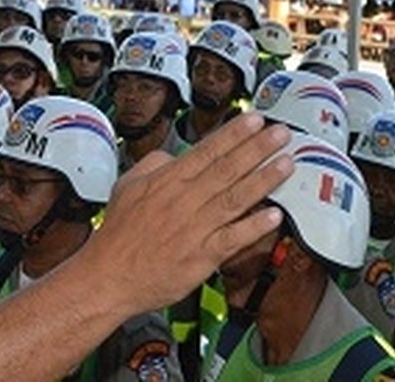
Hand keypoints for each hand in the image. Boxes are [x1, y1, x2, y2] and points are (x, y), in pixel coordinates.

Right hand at [80, 113, 290, 315]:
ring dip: (263, 179)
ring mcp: (196, 228)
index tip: (255, 120)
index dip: (234, 134)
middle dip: (257, 148)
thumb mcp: (127, 186)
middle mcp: (185, 200)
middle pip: (227, 168)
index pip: (208, 150)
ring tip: (285, 164)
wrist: (109, 275)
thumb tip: (173, 155)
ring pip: (235, 198)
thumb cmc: (118, 235)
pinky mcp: (202, 256)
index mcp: (168, 181)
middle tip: (280, 134)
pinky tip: (274, 215)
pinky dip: (254, 227)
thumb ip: (153, 165)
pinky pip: (233, 238)